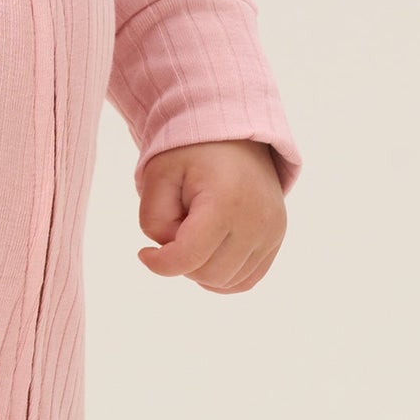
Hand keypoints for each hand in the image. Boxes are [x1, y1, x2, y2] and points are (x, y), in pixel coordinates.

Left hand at [136, 140, 286, 292]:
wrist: (234, 135)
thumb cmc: (191, 153)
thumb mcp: (158, 177)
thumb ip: (154, 221)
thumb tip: (173, 257)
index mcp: (226, 202)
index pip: (189, 258)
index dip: (159, 263)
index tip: (143, 252)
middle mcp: (257, 221)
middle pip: (206, 274)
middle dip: (181, 261)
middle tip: (176, 230)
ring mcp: (272, 232)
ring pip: (225, 283)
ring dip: (201, 268)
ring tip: (195, 234)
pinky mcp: (275, 239)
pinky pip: (245, 281)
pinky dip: (222, 276)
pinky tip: (209, 253)